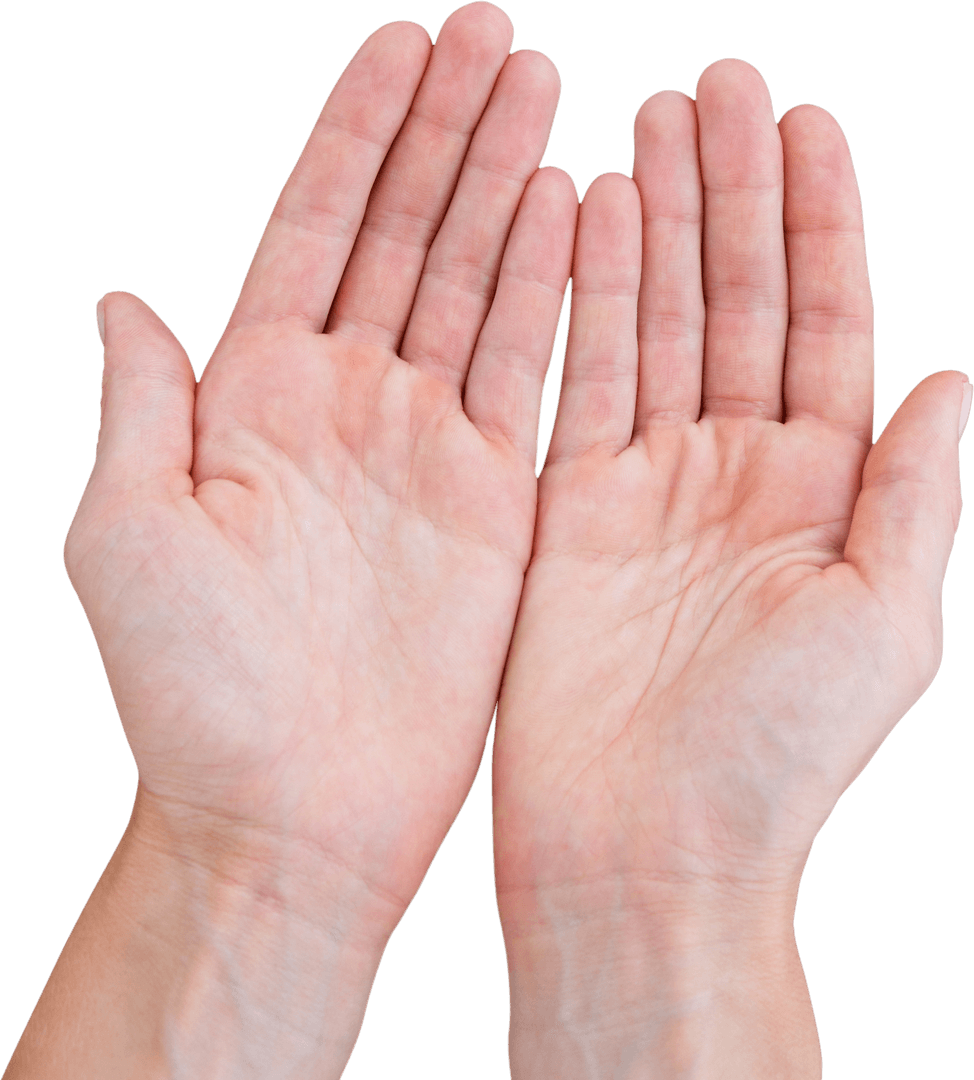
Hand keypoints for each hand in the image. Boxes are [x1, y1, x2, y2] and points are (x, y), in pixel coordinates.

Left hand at [9, 5, 575, 1076]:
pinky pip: (527, 374)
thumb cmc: (195, 696)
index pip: (312, 230)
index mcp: (252, 400)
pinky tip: (571, 215)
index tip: (401, 49)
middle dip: (446, 132)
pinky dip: (549, 293)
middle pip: (404, 237)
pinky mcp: (491, 501)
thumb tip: (121, 303)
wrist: (295, 811)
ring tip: (542, 92)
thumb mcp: (129, 538)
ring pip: (474, 287)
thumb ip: (139, 410)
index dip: (356, 137)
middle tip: (493, 36)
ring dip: (505, 188)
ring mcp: (423, 448)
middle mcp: (343, 407)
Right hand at [493, 59, 968, 1077]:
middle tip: (716, 90)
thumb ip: (909, 499)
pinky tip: (582, 223)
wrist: (640, 845)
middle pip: (734, 300)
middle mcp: (735, 474)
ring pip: (650, 323)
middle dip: (729, 194)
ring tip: (647, 129)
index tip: (805, 124)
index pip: (822, 323)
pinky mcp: (567, 507)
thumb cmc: (766, 760)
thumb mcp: (880, 627)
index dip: (818, 223)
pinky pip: (574, 380)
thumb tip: (955, 385)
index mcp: (820, 492)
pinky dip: (578, 302)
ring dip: (652, 226)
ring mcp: (646, 484)